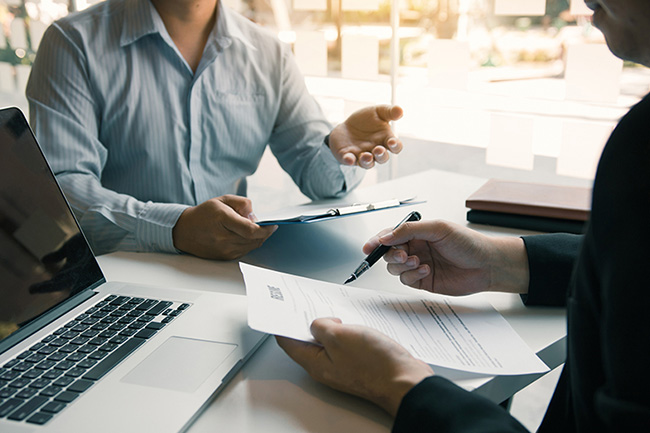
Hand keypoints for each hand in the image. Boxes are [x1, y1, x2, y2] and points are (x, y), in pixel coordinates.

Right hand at [172, 195, 276, 259]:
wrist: (185, 231)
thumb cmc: (204, 214)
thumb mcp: (223, 200)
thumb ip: (242, 203)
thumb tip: (256, 216)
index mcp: (223, 220)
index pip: (252, 230)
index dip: (266, 229)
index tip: (274, 225)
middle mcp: (223, 238)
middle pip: (254, 239)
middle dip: (264, 232)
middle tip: (267, 225)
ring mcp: (224, 250)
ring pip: (251, 246)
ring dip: (258, 238)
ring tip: (255, 229)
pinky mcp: (224, 257)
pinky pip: (244, 251)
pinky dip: (249, 244)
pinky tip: (246, 236)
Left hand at [276, 318, 432, 415]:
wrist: (406, 381)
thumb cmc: (375, 364)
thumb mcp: (340, 336)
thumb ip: (322, 326)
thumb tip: (318, 323)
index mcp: (315, 363)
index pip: (288, 342)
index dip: (283, 323)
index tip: (281, 309)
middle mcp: (327, 368)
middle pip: (308, 343)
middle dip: (308, 322)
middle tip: (309, 305)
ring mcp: (344, 367)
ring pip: (329, 343)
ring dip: (330, 327)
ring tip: (334, 313)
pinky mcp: (360, 365)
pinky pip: (346, 346)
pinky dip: (346, 333)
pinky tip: (354, 324)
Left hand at [328, 105, 403, 168]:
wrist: (346, 126)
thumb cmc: (366, 121)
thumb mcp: (378, 112)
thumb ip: (390, 112)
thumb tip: (400, 110)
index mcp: (385, 140)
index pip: (395, 147)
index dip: (395, 146)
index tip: (392, 142)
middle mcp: (375, 151)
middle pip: (382, 158)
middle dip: (381, 155)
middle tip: (378, 149)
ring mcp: (362, 155)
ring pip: (368, 163)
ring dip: (367, 161)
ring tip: (366, 156)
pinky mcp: (348, 156)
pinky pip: (350, 161)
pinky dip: (349, 160)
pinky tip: (348, 158)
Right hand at [363, 220, 528, 295]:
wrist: (488, 265)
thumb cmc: (468, 243)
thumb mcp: (438, 228)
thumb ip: (409, 230)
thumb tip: (387, 236)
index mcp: (417, 233)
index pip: (391, 236)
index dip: (378, 241)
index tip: (369, 247)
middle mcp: (416, 248)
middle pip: (389, 254)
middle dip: (391, 255)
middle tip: (402, 256)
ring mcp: (418, 265)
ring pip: (395, 269)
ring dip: (402, 267)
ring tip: (418, 262)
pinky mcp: (424, 281)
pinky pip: (407, 281)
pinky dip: (412, 276)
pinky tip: (426, 270)